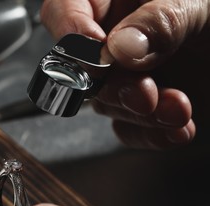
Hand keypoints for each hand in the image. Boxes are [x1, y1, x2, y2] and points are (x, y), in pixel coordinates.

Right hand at [40, 0, 209, 149]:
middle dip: (112, 86)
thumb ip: (160, 21)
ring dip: (140, 114)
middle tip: (144, 94)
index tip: (95, 51)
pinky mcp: (141, 106)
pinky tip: (178, 130)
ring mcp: (125, 75)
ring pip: (105, 102)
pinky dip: (150, 136)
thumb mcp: (199, 3)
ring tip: (178, 109)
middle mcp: (113, 38)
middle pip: (83, 67)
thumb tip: (116, 50)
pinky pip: (127, 128)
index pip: (65, 9)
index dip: (70, 30)